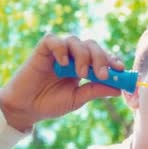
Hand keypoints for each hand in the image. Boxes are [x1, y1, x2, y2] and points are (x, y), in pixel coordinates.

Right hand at [0, 34, 124, 130]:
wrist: (26, 108)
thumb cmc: (51, 104)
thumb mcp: (78, 99)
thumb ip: (96, 91)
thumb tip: (119, 89)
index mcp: (83, 66)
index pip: (102, 56)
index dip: (112, 60)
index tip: (121, 70)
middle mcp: (72, 56)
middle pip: (92, 45)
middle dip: (100, 58)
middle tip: (102, 75)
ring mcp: (57, 52)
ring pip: (76, 41)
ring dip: (83, 55)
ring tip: (81, 73)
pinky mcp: (41, 50)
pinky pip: (53, 40)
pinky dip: (61, 48)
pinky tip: (63, 63)